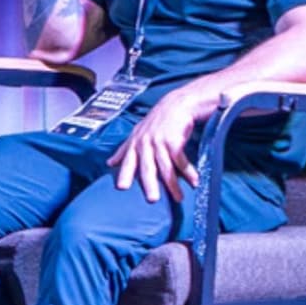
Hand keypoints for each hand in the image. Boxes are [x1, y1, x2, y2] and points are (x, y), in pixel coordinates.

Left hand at [111, 86, 213, 202]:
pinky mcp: (175, 141)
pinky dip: (189, 172)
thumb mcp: (137, 133)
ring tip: (178, 198)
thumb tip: (110, 164)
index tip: (121, 188)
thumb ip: (124, 150)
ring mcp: (160, 142)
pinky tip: (194, 181)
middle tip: (152, 200)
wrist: (177, 104)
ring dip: (173, 184)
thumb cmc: (157, 121)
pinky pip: (182, 161)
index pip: (128, 161)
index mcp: (135, 143)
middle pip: (147, 168)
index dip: (125, 174)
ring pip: (166, 167)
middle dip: (149, 184)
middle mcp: (146, 143)